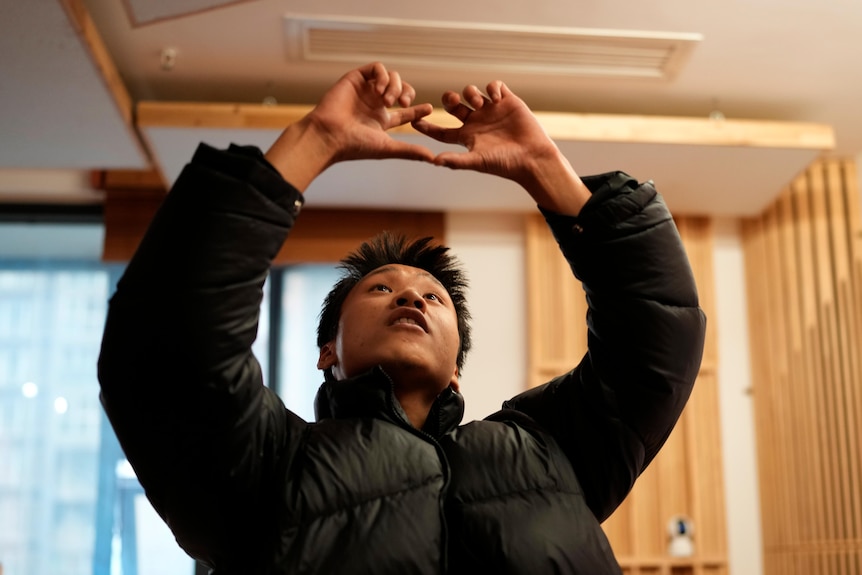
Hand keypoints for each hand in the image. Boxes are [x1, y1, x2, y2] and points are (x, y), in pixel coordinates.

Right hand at [308, 62, 434, 163]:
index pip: (404, 112)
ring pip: (391, 76)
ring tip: (388, 100)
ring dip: (395, 86)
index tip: (429, 108)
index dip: (417, 109)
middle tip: (404, 102)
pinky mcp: (355, 79)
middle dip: (407, 92)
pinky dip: (383, 76)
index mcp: (381, 120)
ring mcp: (365, 91)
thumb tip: (433, 159)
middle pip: (400, 88)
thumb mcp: (388, 148)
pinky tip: (380, 91)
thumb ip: (411, 151)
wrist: (330, 136)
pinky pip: (376, 68)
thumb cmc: (355, 146)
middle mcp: (373, 104)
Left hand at [412, 81, 590, 214]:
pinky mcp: (508, 102)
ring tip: (479, 103)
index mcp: (467, 136)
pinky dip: (492, 88)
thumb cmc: (505, 163)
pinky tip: (494, 98)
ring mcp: (491, 111)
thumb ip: (456, 160)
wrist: (532, 157)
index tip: (414, 121)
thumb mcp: (477, 161)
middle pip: (454, 105)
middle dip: (449, 99)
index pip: (441, 130)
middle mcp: (476, 122)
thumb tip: (433, 161)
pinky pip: (495, 86)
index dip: (427, 126)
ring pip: (472, 92)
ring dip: (471, 93)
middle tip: (453, 101)